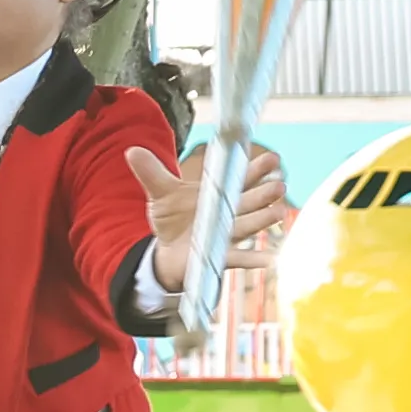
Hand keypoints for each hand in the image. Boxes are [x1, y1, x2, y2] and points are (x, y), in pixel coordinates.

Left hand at [129, 141, 294, 289]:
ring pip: (247, 226)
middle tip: (278, 186)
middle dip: (263, 194)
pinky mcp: (218, 256)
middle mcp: (228, 212)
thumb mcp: (161, 194)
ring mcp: (225, 235)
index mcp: (218, 193)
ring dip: (263, 220)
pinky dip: (252, 259)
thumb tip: (132, 151)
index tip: (272, 159)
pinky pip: (238, 258)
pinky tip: (268, 260)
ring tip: (278, 213)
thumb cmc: (173, 219)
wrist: (167, 251)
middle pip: (248, 201)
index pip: (239, 178)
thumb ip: (151, 173)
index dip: (255, 169)